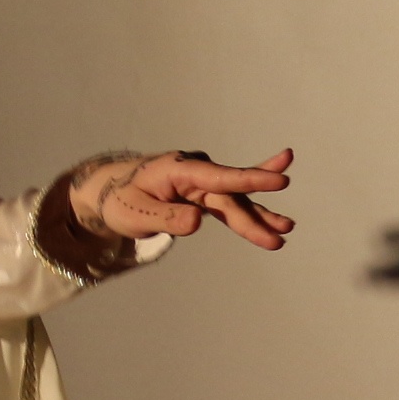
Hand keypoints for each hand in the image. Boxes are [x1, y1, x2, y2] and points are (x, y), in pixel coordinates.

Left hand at [75, 149, 295, 249]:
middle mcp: (197, 173)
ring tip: (286, 230)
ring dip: (260, 217)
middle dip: (256, 216)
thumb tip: (196, 221)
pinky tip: (273, 223)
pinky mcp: (205, 198)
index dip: (250, 179)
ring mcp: (203, 185)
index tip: (279, 180)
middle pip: (231, 197)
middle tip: (284, 228)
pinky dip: (251, 215)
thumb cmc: (122, 199)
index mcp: (179, 169)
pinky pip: (231, 206)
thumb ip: (167, 216)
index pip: (219, 177)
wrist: (112, 192)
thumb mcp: (136, 212)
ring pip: (236, 202)